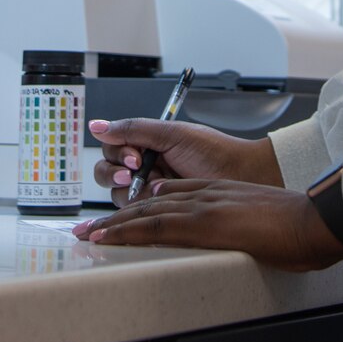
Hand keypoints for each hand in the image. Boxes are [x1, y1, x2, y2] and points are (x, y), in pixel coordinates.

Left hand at [72, 179, 342, 270]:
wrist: (312, 221)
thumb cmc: (294, 225)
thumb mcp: (256, 216)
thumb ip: (232, 218)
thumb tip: (215, 229)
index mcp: (215, 194)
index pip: (167, 196)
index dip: (140, 208)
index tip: (119, 220)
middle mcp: (203, 195)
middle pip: (149, 202)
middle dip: (116, 217)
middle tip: (87, 228)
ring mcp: (202, 207)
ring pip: (146, 212)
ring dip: (112, 224)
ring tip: (86, 234)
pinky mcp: (204, 222)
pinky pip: (157, 226)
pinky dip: (128, 230)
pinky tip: (109, 237)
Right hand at [90, 118, 280, 205]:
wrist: (245, 176)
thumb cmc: (216, 153)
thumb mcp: (174, 135)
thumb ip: (134, 129)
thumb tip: (97, 125)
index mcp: (149, 146)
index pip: (114, 148)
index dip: (118, 152)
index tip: (135, 156)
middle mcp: (146, 169)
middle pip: (108, 172)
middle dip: (115, 172)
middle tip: (134, 173)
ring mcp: (152, 193)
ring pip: (117, 195)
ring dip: (126, 191)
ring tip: (146, 188)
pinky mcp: (160, 215)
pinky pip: (135, 216)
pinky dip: (136, 211)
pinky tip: (150, 204)